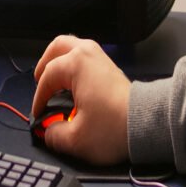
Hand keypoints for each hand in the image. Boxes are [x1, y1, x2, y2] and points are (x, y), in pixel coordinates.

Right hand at [32, 35, 129, 164]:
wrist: (146, 124)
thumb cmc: (115, 127)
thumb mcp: (75, 139)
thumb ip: (54, 135)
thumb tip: (49, 132)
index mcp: (76, 64)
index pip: (47, 77)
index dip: (39, 98)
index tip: (39, 114)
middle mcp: (88, 54)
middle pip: (58, 47)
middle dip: (45, 64)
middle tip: (39, 82)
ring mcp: (100, 57)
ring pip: (73, 47)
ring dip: (60, 61)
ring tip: (54, 81)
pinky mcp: (109, 66)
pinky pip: (85, 56)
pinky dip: (74, 66)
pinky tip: (72, 85)